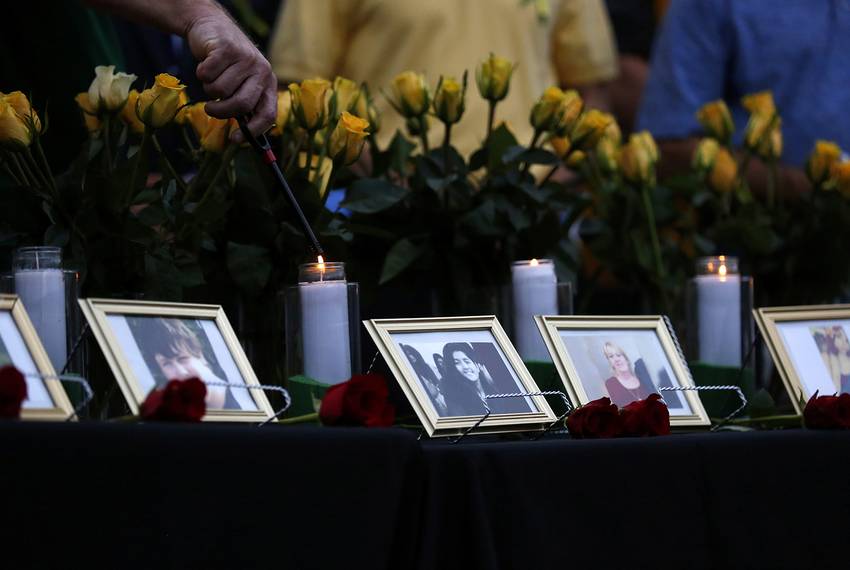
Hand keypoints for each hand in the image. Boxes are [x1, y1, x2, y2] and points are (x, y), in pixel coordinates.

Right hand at [186, 12, 275, 141]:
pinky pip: (207, 75)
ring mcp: (245, 58)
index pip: (268, 114)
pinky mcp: (227, 48)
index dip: (253, 130)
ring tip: (212, 77)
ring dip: (209, 88)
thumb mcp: (241, 82)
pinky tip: (206, 63)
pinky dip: (201, 73)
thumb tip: (241, 137)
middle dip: (222, 112)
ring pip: (220, 90)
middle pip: (241, 104)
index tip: (236, 139)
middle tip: (210, 109)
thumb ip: (244, 104)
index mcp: (268, 84)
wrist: (212, 26)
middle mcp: (261, 71)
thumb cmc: (226, 64)